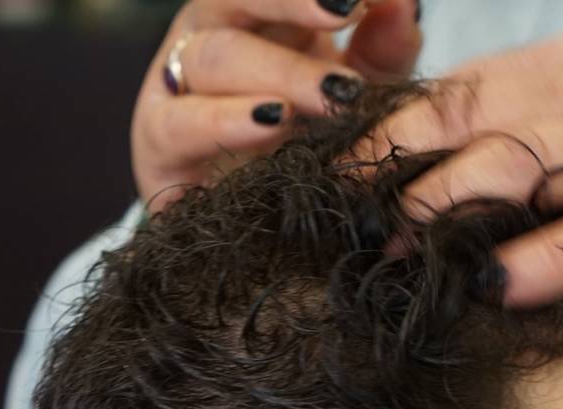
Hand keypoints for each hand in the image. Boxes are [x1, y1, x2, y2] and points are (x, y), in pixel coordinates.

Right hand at [134, 0, 421, 211]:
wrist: (247, 232)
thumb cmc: (300, 147)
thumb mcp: (354, 93)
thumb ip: (381, 50)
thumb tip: (405, 6)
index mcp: (257, 13)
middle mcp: (210, 33)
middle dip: (297, 5)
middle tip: (351, 15)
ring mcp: (177, 84)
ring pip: (214, 56)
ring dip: (277, 73)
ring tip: (331, 95)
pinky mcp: (157, 140)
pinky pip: (181, 122)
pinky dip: (225, 119)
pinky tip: (272, 120)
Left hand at [378, 33, 562, 393]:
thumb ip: (514, 135)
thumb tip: (407, 173)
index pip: (460, 89)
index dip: (391, 134)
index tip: (337, 177)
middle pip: (476, 120)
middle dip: (405, 172)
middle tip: (355, 222)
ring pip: (520, 165)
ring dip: (448, 210)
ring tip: (400, 252)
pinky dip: (535, 264)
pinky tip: (492, 288)